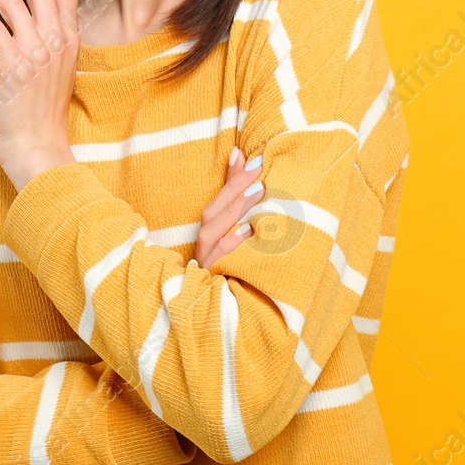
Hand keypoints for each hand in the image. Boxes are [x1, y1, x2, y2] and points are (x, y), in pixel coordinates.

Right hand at [194, 146, 264, 268]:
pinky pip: (217, 259)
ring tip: (259, 194)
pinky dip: (231, 244)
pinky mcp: (210, 280)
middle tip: (260, 172)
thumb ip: (237, 194)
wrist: (240, 312)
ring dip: (235, 212)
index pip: (219, 199)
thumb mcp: (244, 226)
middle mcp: (204, 246)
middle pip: (212, 213)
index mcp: (211, 231)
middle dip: (235, 191)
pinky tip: (249, 231)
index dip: (234, 178)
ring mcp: (205, 263)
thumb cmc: (242, 264)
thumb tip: (238, 152)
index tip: (256, 160)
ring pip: (212, 233)